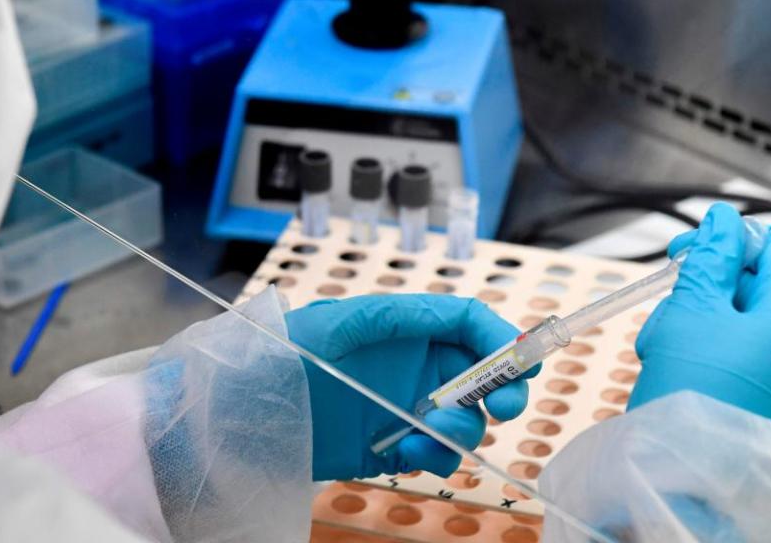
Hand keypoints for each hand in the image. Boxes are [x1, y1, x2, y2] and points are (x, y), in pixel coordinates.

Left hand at [285, 294, 538, 480]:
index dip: (502, 336)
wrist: (249, 418)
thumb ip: (395, 316)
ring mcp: (407, 407)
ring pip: (466, 418)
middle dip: (501, 390)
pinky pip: (437, 453)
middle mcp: (414, 366)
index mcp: (405, 328)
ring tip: (421, 436)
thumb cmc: (283, 357)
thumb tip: (454, 313)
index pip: (468, 323)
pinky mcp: (396, 444)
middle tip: (502, 408)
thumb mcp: (335, 324)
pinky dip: (433, 457)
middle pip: (483, 374)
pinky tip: (401, 454)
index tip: (522, 360)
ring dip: (460, 429)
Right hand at [628, 203, 770, 437]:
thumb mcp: (691, 314)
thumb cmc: (690, 402)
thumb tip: (722, 222)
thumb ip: (709, 260)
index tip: (690, 250)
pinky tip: (679, 373)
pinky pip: (749, 363)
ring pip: (748, 328)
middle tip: (667, 311)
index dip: (734, 238)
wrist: (690, 489)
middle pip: (760, 290)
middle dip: (707, 291)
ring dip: (702, 326)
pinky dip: (714, 357)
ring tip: (665, 353)